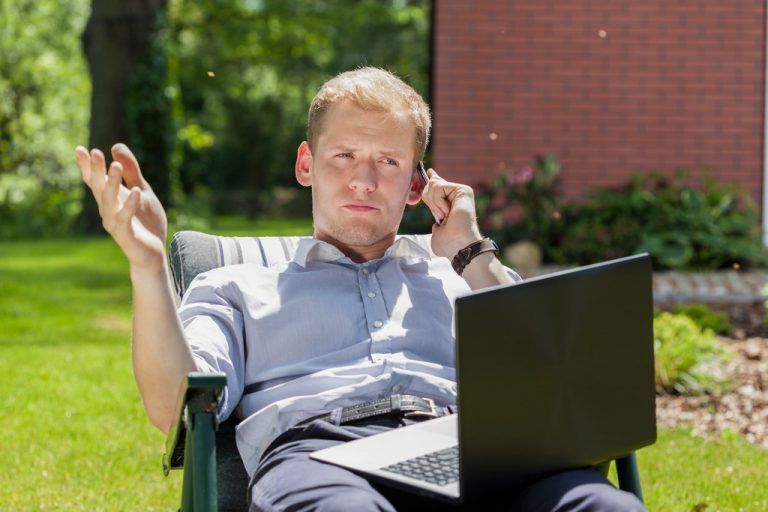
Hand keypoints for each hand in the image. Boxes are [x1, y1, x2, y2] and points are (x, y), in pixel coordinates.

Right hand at [75, 143, 167, 272]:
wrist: (154, 252)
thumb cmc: (145, 222)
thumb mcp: (143, 191)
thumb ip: (132, 171)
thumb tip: (115, 146)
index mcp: (110, 199)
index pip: (95, 180)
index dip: (87, 166)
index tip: (80, 149)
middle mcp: (107, 210)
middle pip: (98, 188)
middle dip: (96, 171)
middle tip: (95, 152)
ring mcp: (115, 223)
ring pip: (109, 202)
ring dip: (111, 184)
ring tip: (115, 166)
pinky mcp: (126, 236)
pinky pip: (125, 219)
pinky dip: (129, 206)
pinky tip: (136, 192)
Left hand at [420, 168, 483, 258]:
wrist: (460, 246)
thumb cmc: (449, 244)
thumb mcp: (437, 231)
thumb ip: (436, 225)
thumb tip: (438, 223)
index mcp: (450, 204)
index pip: (439, 187)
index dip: (433, 178)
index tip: (430, 172)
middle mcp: (457, 196)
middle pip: (431, 184)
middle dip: (428, 200)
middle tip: (440, 216)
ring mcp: (461, 192)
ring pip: (433, 184)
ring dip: (434, 203)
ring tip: (445, 215)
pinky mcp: (463, 190)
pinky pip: (439, 187)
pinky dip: (438, 202)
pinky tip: (448, 211)